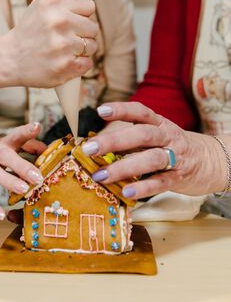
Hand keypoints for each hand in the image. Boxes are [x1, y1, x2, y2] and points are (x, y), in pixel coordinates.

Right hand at [0, 122, 43, 219]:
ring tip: (24, 190)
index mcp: (4, 144)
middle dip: (22, 166)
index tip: (37, 126)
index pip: (16, 136)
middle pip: (6, 156)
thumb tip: (47, 150)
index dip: (26, 131)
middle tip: (38, 176)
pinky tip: (1, 215)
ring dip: (9, 181)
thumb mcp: (8, 147)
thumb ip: (28, 146)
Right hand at [9, 0, 97, 87]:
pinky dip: (78, 64)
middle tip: (63, 37)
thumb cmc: (31, 29)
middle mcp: (59, 21)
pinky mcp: (65, 65)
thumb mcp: (46, 5)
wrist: (10, 58)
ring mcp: (62, 45)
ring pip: (93, 46)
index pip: (89, 6)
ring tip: (63, 49)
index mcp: (54, 1)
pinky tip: (63, 61)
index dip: (80, 14)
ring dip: (81, 50)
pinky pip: (87, 63)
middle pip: (93, 27)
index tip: (68, 20)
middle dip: (82, 33)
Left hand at [81, 102, 226, 198]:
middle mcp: (167, 137)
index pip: (140, 112)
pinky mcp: (179, 178)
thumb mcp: (157, 134)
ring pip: (150, 159)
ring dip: (123, 167)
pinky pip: (161, 182)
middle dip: (114, 141)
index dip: (121, 109)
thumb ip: (133, 136)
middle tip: (89, 149)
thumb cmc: (173, 146)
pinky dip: (143, 187)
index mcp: (159, 123)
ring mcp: (175, 157)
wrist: (211, 161)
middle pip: (141, 135)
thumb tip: (98, 144)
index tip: (101, 110)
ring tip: (101, 176)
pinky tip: (126, 192)